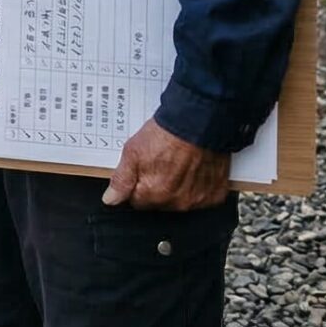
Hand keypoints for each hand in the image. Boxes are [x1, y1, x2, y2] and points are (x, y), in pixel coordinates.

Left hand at [104, 120, 229, 210]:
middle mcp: (177, 202)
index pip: (137, 201)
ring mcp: (198, 200)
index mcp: (153, 194)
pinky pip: (202, 197)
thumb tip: (110, 200)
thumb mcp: (132, 152)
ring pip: (180, 201)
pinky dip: (198, 186)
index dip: (136, 185)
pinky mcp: (214, 193)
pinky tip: (194, 169)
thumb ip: (121, 180)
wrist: (198, 123)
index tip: (141, 171)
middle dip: (157, 187)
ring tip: (178, 164)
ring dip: (177, 188)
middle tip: (161, 163)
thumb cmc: (166, 135)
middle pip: (159, 203)